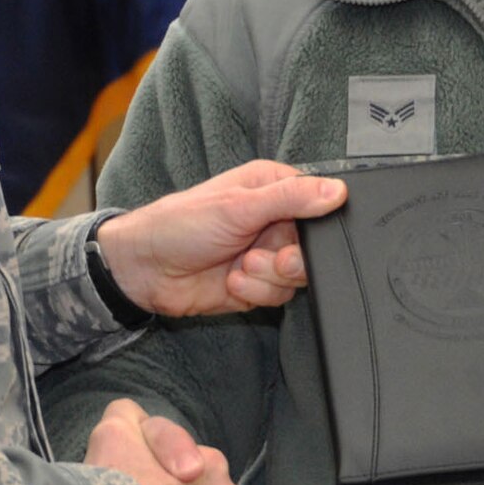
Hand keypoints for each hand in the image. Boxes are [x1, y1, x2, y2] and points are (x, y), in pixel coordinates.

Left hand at [94, 162, 346, 316]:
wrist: (145, 270)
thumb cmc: (179, 224)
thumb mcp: (238, 205)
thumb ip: (291, 197)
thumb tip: (337, 190)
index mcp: (272, 188)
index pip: (319, 202)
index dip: (316, 223)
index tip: (299, 233)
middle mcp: (273, 220)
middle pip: (313, 246)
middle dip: (290, 258)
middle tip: (266, 256)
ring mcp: (266, 254)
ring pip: (298, 276)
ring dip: (267, 277)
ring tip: (238, 266)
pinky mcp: (258, 285)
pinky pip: (280, 296)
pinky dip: (256, 292)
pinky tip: (231, 281)